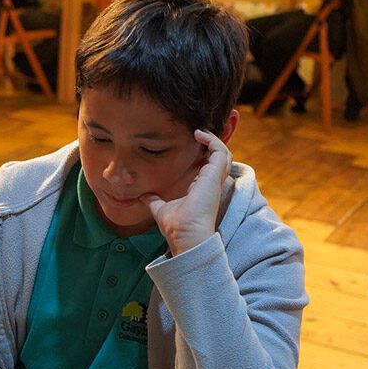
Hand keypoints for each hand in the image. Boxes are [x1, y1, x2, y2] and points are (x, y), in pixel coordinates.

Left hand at [141, 130, 231, 256]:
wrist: (185, 236)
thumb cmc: (177, 227)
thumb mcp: (161, 209)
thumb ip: (154, 201)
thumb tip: (144, 196)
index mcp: (201, 188)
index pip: (208, 166)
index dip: (203, 153)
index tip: (192, 142)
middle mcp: (211, 183)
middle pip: (219, 158)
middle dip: (212, 143)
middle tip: (198, 133)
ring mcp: (215, 180)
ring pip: (224, 153)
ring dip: (214, 139)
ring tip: (199, 131)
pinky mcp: (215, 176)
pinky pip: (220, 152)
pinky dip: (212, 141)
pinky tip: (199, 135)